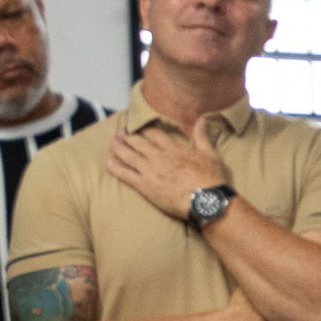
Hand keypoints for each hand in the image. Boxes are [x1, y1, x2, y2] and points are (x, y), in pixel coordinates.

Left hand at [105, 116, 229, 222]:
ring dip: (119, 148)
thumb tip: (202, 120)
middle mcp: (158, 157)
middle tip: (119, 132)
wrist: (206, 200)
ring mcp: (150, 172)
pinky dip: (116, 169)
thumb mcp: (210, 153)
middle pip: (138, 143)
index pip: (154, 134)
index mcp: (173, 149)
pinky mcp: (146, 187)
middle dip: (128, 136)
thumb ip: (202, 136)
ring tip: (112, 143)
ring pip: (130, 156)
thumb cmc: (211, 178)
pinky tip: (109, 164)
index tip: (137, 127)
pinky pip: (126, 176)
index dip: (144, 130)